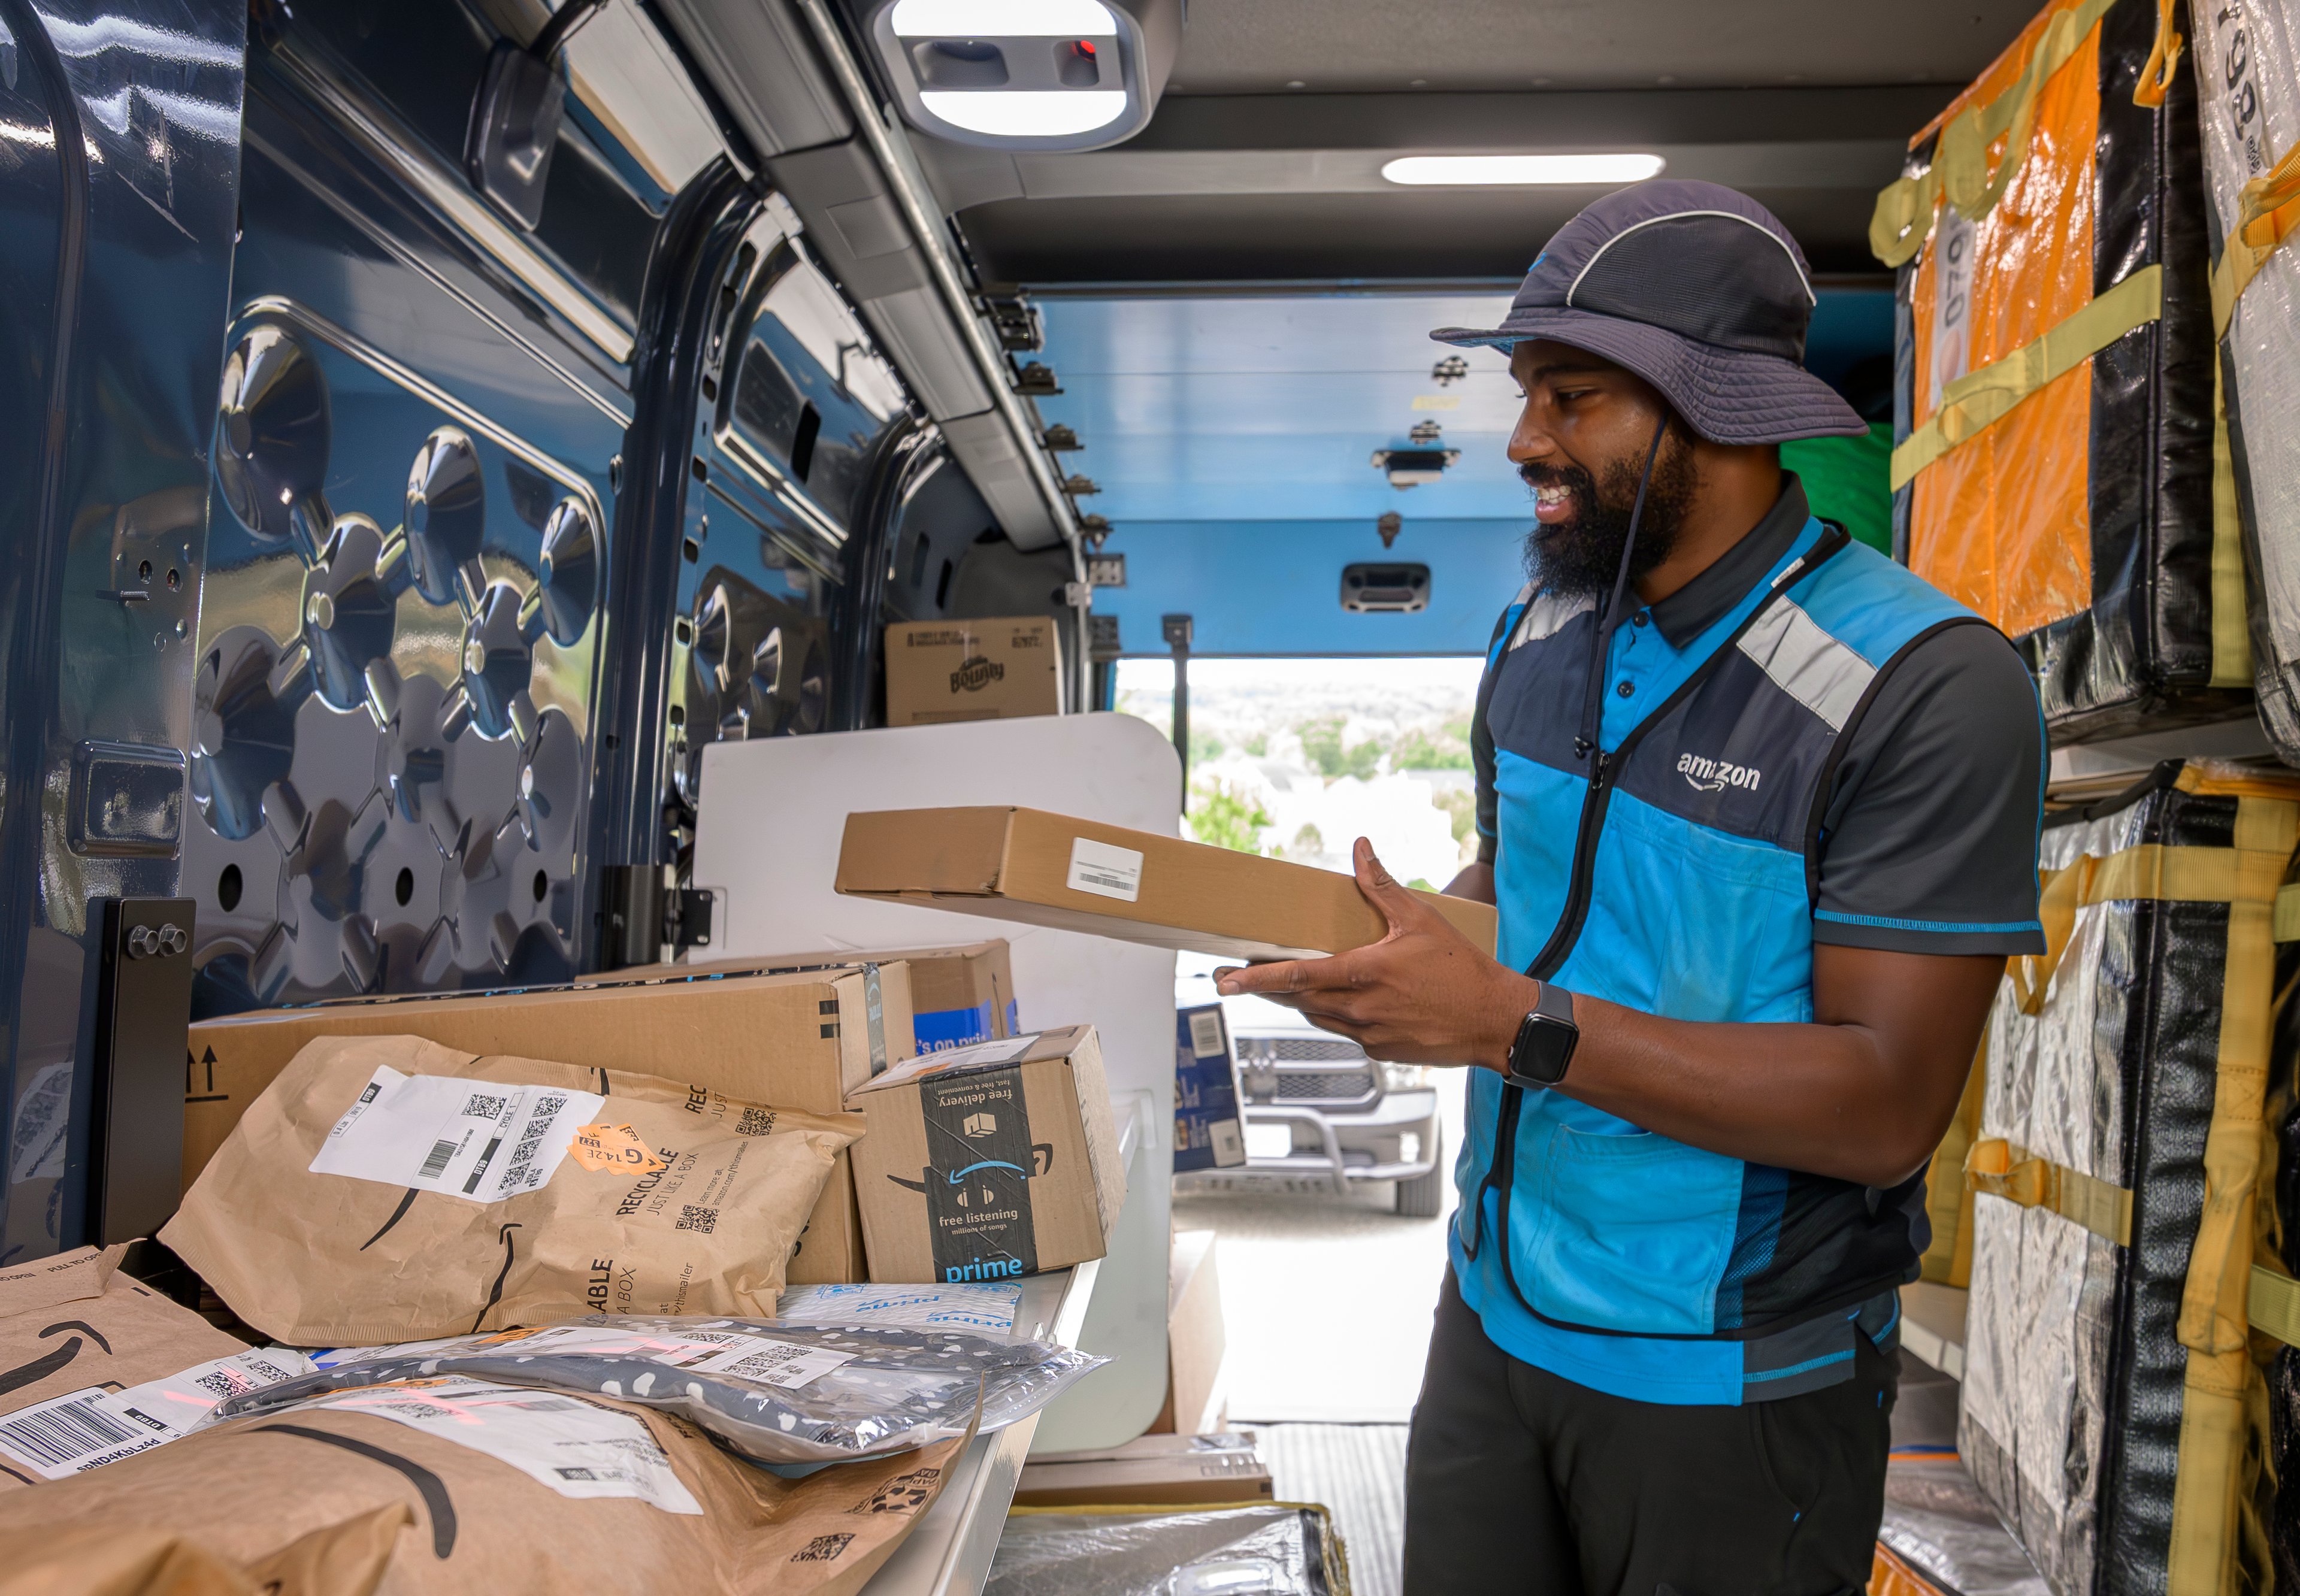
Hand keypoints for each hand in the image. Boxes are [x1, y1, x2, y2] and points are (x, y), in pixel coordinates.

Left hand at [1213, 838, 1535, 1069]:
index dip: (1255, 978)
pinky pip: (1345, 1031)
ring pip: (1318, 1017)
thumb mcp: (1420, 918)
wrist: (1495, 1021)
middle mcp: (1359, 1009)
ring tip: (1287, 986)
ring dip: (1300, 1001)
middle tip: (1239, 977)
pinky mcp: (1380, 1051)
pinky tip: (1344, 1001)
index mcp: (1363, 974)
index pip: (1296, 976)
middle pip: (1297, 1000)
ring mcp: (1368, 1034)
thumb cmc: (1463, 971)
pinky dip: (1336, 1015)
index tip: (1226, 979)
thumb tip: (1360, 849)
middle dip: (1266, 989)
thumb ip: (1382, 885)